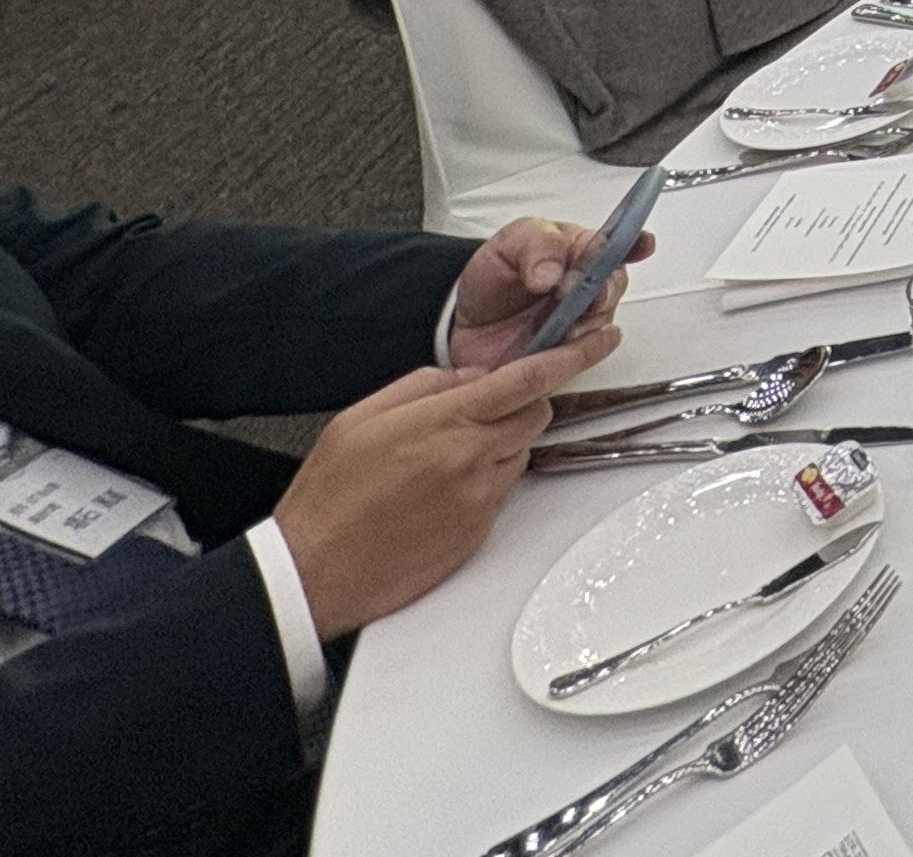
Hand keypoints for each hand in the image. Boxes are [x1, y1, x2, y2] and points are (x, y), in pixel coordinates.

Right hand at [274, 332, 619, 637]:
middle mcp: (470, 460)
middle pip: (536, 414)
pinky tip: (438, 492)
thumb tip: (471, 377)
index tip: (599, 339)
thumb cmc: (328, 498)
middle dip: (522, 402)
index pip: (529, 379)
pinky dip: (485, 481)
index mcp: (443, 423)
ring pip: (521, 453)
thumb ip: (424, 386)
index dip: (573, 354)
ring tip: (442, 459)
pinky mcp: (477, 534)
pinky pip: (502, 492)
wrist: (312, 572)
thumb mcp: (361, 418)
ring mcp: (478, 500)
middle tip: (480, 409)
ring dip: (501, 444)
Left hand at [443, 214, 654, 368]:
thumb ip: (536, 247)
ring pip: (602, 322)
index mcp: (583, 249)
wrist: (465, 324)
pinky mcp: (570, 356)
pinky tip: (556, 346)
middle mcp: (591, 286)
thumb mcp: (509, 244)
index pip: (621, 242)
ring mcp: (583, 322)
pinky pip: (582, 356)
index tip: (642, 244)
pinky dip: (572, 352)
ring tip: (560, 325)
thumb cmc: (495, 277)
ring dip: (584, 323)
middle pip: (614, 285)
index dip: (636, 243)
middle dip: (601, 288)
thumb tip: (554, 271)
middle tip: (570, 290)